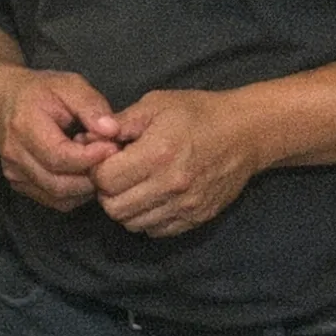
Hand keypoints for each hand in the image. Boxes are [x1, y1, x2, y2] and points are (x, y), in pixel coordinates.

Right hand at [0, 68, 122, 211]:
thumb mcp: (68, 85)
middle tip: (109, 157)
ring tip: (95, 162)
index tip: (113, 147)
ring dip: (86, 186)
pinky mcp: (19, 185)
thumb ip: (91, 105)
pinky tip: (82, 171)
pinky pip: (54, 200)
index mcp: (23, 126)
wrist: (1, 100)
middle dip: (92, 175)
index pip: (60, 157)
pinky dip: (75, 192)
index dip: (91, 157)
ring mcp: (14, 174)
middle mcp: (14, 155)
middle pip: (60, 184)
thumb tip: (112, 131)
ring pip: (59, 197)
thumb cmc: (38, 91)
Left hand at [90, 89, 260, 236]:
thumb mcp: (155, 104)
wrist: (245, 133)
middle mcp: (169, 186)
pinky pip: (156, 231)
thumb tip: (91, 136)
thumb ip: (121, 122)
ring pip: (132, 223)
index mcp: (156, 154)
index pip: (105, 179)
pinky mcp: (196, 219)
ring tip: (132, 185)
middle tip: (115, 174)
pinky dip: (146, 218)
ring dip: (125, 207)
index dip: (97, 168)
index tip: (105, 158)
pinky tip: (150, 197)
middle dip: (106, 191)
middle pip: (114, 207)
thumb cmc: (197, 112)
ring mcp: (184, 207)